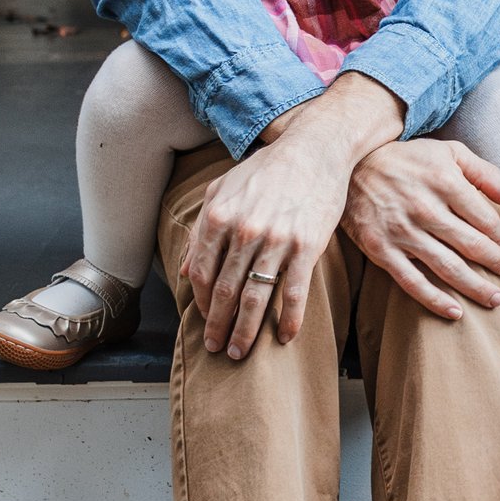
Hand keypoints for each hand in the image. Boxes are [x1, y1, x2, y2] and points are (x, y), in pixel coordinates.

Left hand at [182, 132, 353, 358]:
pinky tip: (285, 336)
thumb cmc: (268, 168)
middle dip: (218, 326)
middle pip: (224, 292)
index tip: (204, 320)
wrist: (316, 149)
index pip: (201, 273)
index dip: (200, 303)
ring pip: (255, 298)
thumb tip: (183, 268)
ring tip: (240, 351)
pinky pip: (294, 292)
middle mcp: (244, 232)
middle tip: (216, 349)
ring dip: (245, 331)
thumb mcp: (224, 189)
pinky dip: (289, 319)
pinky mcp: (307, 246)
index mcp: (219, 217)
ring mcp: (276, 241)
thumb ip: (201, 227)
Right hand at [342, 138, 499, 320]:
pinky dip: (435, 300)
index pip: (485, 220)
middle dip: (495, 264)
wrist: (352, 165)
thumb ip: (486, 174)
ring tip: (493, 299)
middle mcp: (425, 208)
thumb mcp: (450, 153)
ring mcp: (402, 232)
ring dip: (474, 287)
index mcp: (445, 182)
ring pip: (446, 267)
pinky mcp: (381, 249)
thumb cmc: (408, 159)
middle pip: (470, 245)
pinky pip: (411, 281)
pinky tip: (455, 312)